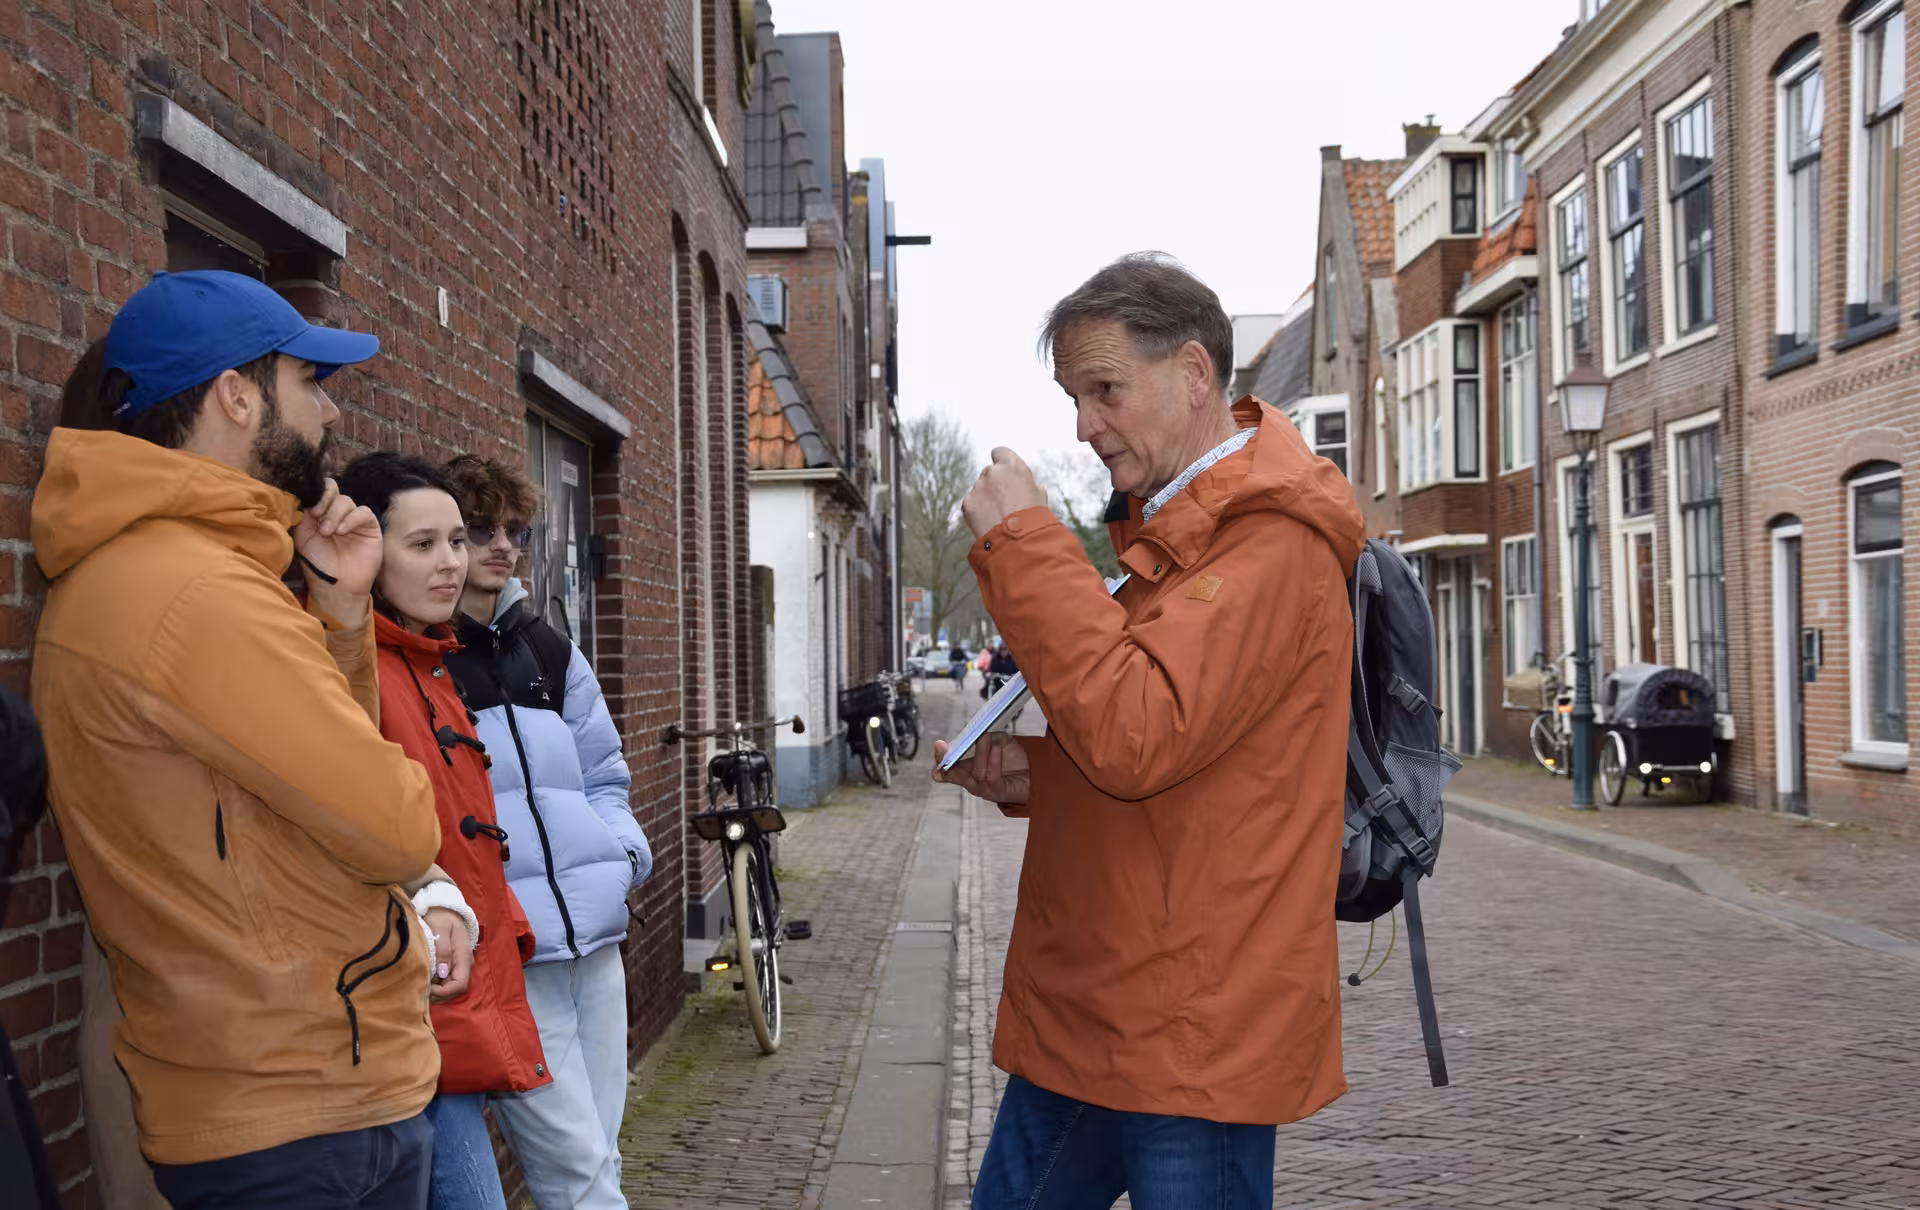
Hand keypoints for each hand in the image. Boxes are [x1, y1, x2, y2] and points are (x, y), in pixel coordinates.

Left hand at [293, 478, 382, 628]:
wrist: (337, 586)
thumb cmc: (318, 564)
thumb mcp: (304, 536)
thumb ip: (304, 515)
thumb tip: (306, 496)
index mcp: (321, 514)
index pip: (321, 491)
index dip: (316, 493)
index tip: (309, 508)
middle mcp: (338, 514)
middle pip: (334, 492)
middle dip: (324, 502)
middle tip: (317, 516)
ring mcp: (354, 520)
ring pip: (347, 501)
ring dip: (335, 514)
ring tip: (328, 532)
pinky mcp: (370, 527)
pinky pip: (363, 512)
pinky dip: (351, 519)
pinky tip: (342, 531)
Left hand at [424, 906, 473, 1002]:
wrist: (444, 908)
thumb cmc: (441, 916)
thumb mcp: (440, 929)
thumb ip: (442, 950)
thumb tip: (442, 973)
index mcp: (463, 957)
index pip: (460, 985)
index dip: (444, 992)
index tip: (428, 988)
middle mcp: (464, 964)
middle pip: (456, 990)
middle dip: (440, 994)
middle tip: (421, 989)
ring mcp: (458, 964)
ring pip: (451, 987)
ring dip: (438, 991)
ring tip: (422, 984)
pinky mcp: (452, 964)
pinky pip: (447, 980)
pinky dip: (437, 984)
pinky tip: (425, 978)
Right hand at [932, 732, 1030, 803]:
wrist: (1035, 770)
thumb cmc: (1012, 757)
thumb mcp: (996, 740)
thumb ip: (983, 738)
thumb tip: (974, 734)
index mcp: (967, 770)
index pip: (947, 768)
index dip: (940, 759)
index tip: (938, 747)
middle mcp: (972, 782)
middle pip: (953, 775)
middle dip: (946, 762)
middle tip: (942, 746)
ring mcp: (984, 790)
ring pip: (977, 773)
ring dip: (981, 753)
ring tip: (985, 737)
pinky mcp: (999, 793)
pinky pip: (992, 778)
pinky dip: (993, 761)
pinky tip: (996, 747)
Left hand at [962, 448, 1049, 539]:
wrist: (1019, 539)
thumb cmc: (1033, 517)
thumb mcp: (1038, 492)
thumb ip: (1024, 480)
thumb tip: (1019, 481)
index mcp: (1012, 466)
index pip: (999, 452)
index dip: (1001, 462)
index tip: (1003, 472)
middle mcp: (992, 472)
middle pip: (989, 473)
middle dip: (994, 485)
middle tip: (1004, 503)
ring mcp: (978, 486)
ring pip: (979, 489)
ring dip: (986, 499)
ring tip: (999, 517)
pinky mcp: (967, 502)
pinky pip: (971, 504)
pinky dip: (977, 512)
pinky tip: (989, 522)